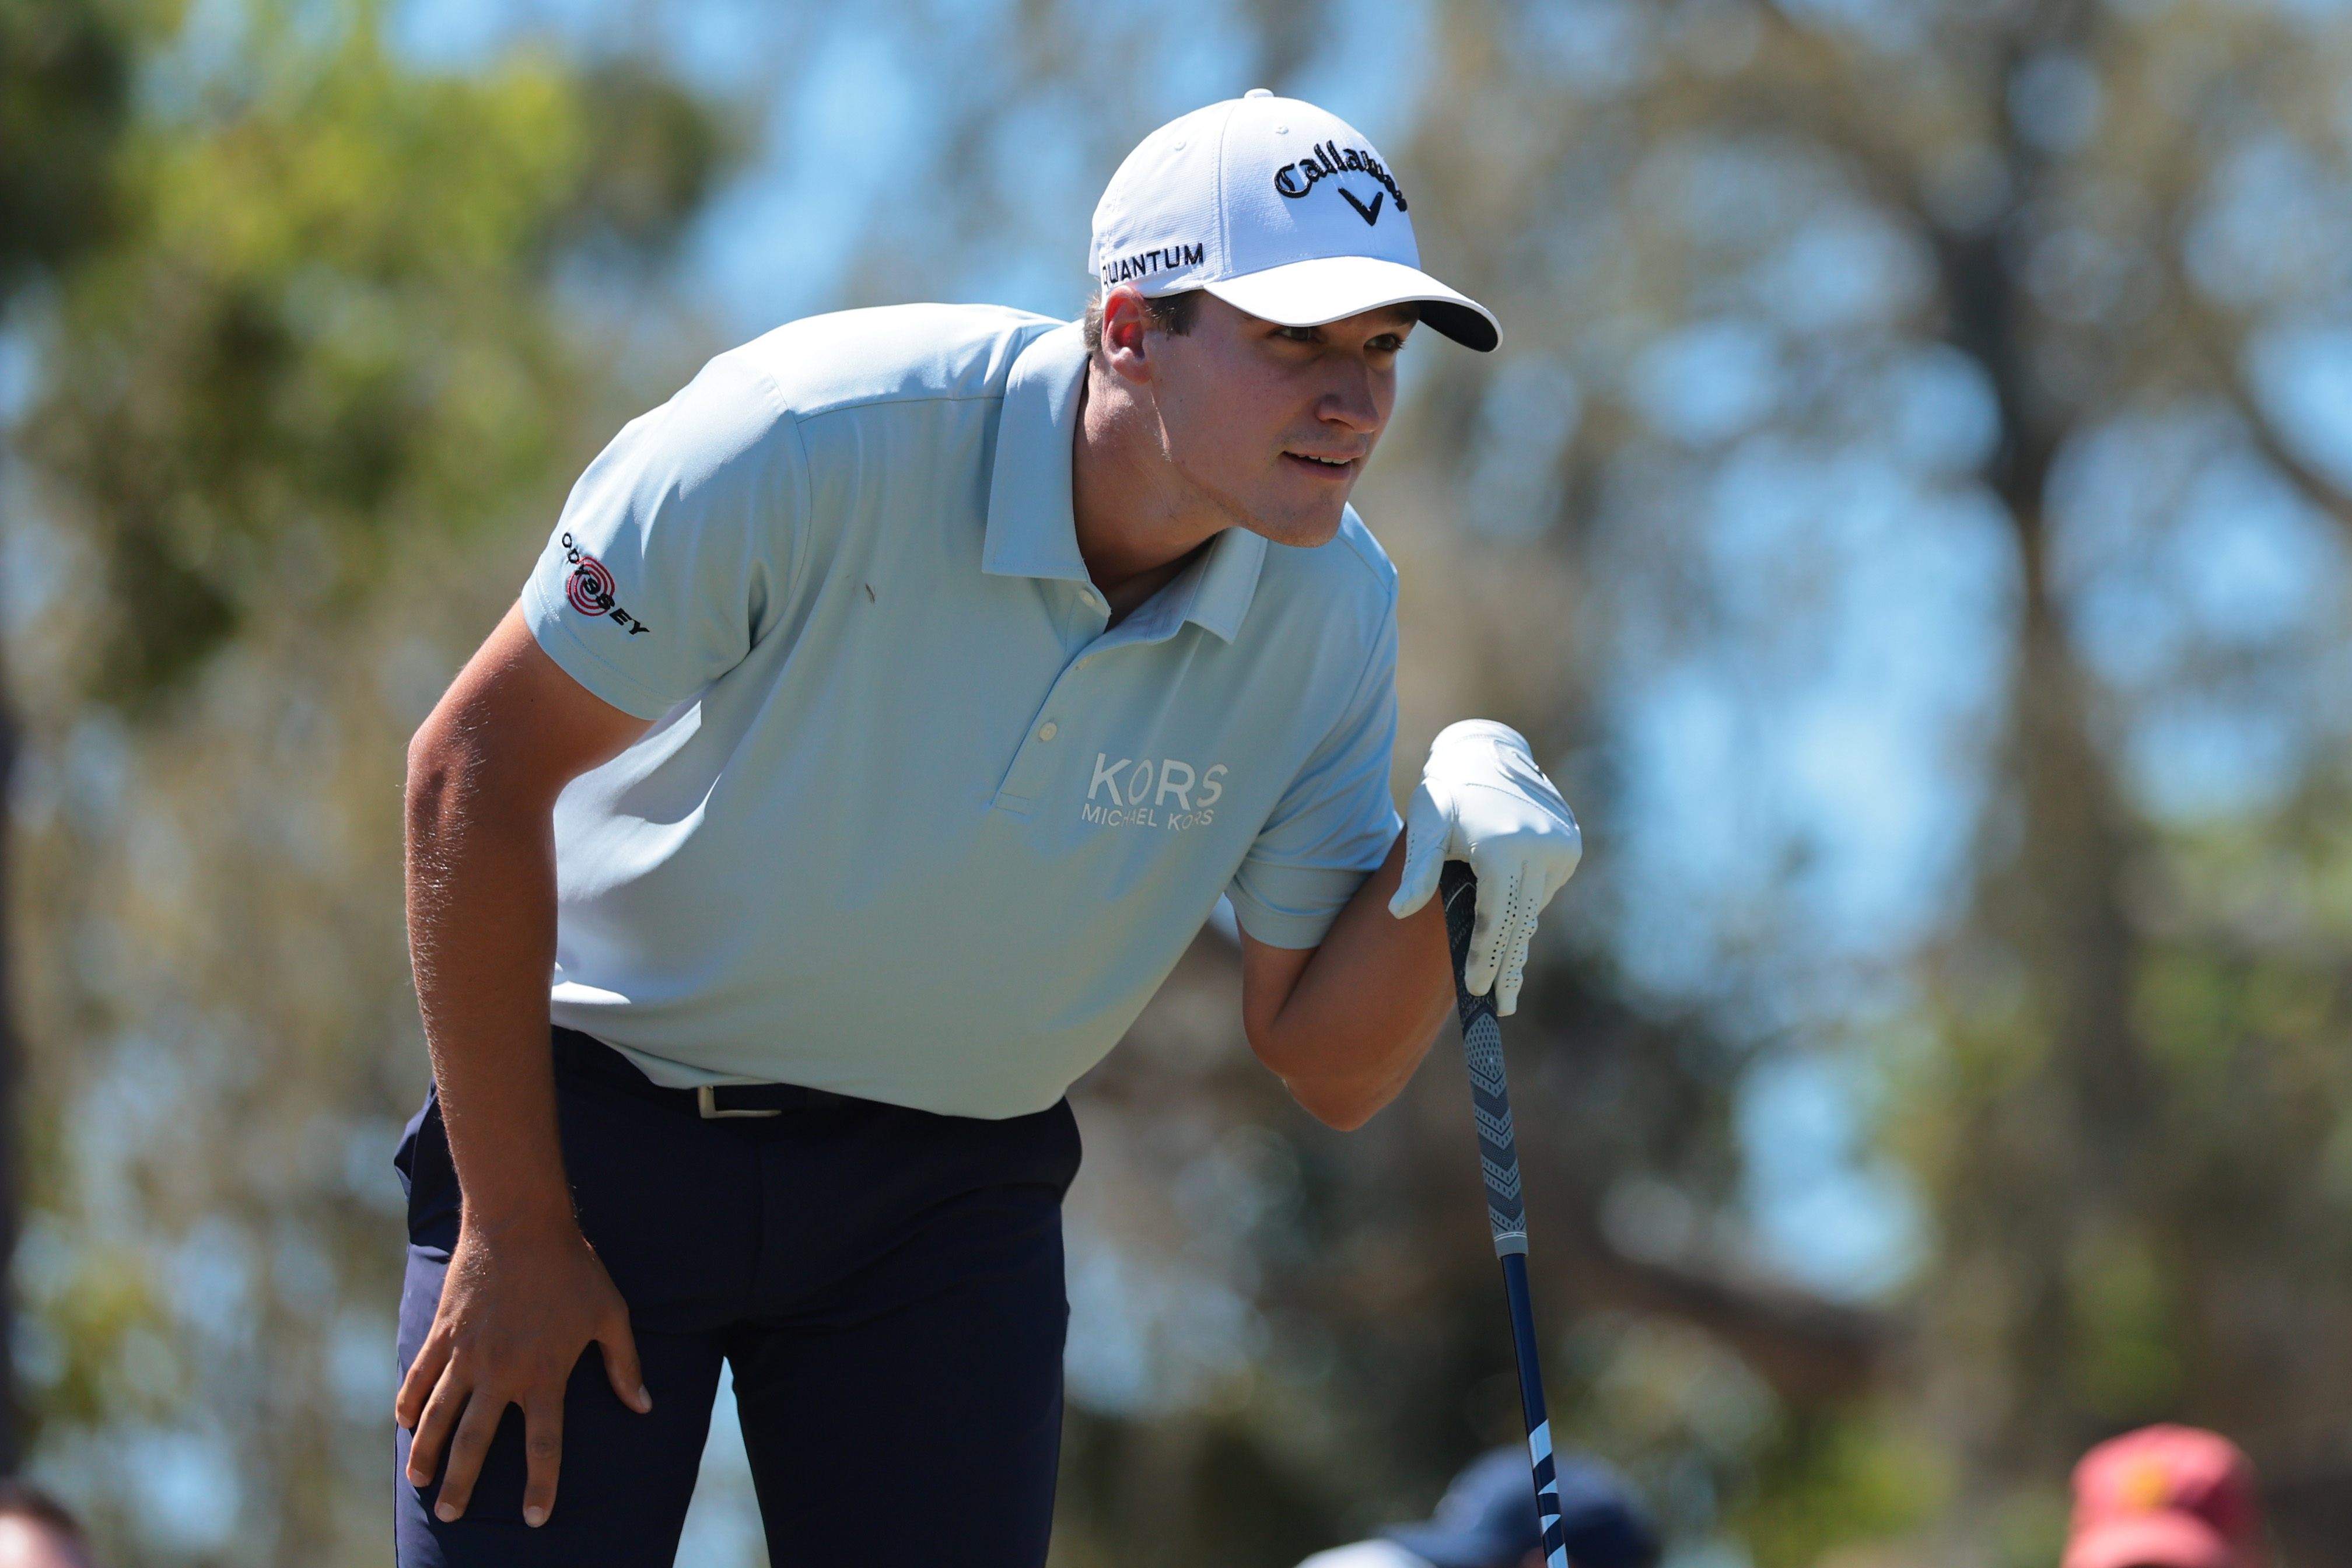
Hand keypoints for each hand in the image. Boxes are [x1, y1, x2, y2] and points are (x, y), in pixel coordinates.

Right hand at [396, 1214, 650, 1527]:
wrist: (520, 1222)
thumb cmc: (572, 1268)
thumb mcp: (610, 1314)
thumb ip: (625, 1364)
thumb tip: (644, 1406)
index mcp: (545, 1374)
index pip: (544, 1444)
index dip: (541, 1485)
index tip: (534, 1519)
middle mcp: (501, 1373)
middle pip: (476, 1443)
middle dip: (462, 1484)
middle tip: (452, 1517)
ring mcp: (466, 1354)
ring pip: (438, 1417)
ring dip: (425, 1453)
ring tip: (419, 1483)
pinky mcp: (443, 1332)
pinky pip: (419, 1377)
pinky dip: (409, 1403)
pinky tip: (404, 1424)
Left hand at [1388, 720, 1582, 1014]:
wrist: (1487, 753)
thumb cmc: (1447, 792)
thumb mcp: (1425, 826)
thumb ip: (1418, 872)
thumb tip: (1397, 912)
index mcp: (1502, 847)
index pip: (1495, 917)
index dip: (1485, 956)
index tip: (1478, 990)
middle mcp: (1539, 848)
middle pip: (1520, 921)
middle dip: (1508, 965)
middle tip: (1500, 1008)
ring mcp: (1560, 846)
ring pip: (1534, 907)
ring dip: (1517, 937)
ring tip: (1506, 983)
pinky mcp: (1569, 845)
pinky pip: (1544, 888)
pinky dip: (1527, 908)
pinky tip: (1514, 929)